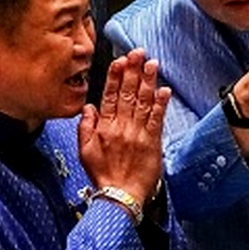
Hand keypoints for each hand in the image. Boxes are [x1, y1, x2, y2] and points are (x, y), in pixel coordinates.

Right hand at [78, 48, 170, 206]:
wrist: (120, 196)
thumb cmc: (103, 175)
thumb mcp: (84, 152)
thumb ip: (85, 127)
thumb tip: (88, 107)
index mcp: (105, 128)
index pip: (110, 96)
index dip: (116, 76)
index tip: (120, 60)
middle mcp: (122, 127)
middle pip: (128, 93)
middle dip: (134, 71)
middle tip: (139, 52)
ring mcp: (138, 133)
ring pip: (143, 102)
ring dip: (148, 81)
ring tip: (152, 63)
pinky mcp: (152, 142)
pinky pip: (157, 119)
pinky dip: (160, 104)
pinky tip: (164, 90)